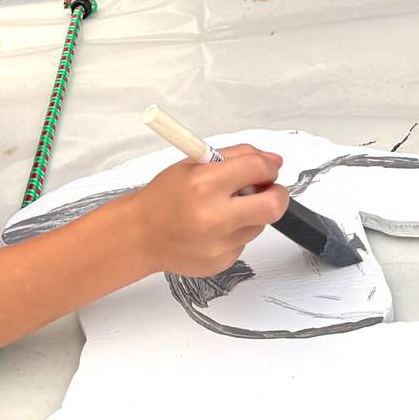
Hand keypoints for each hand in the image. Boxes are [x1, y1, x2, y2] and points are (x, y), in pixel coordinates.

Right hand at [130, 145, 289, 275]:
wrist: (141, 235)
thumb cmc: (165, 196)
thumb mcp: (194, 164)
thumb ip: (236, 157)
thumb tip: (273, 161)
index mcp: (204, 185)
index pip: (257, 168)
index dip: (268, 165)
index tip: (266, 167)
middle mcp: (214, 217)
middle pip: (273, 206)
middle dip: (278, 194)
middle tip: (268, 189)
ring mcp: (219, 244)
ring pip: (259, 225)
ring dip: (251, 213)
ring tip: (224, 209)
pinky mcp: (221, 262)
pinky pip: (244, 242)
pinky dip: (236, 232)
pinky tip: (213, 229)